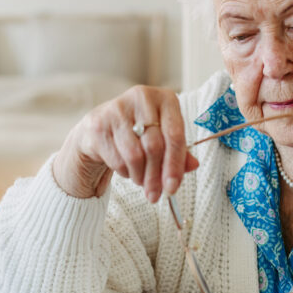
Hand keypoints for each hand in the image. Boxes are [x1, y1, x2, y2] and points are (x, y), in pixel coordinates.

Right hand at [53, 86, 199, 201]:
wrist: (100, 127)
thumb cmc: (138, 132)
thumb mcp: (163, 138)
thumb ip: (179, 152)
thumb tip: (193, 165)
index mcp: (165, 98)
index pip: (174, 134)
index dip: (175, 164)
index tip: (172, 187)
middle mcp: (142, 97)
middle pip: (155, 146)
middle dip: (156, 176)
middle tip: (155, 195)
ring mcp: (117, 109)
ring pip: (135, 156)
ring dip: (140, 176)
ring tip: (141, 180)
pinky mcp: (99, 124)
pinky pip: (117, 159)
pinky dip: (125, 172)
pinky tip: (126, 168)